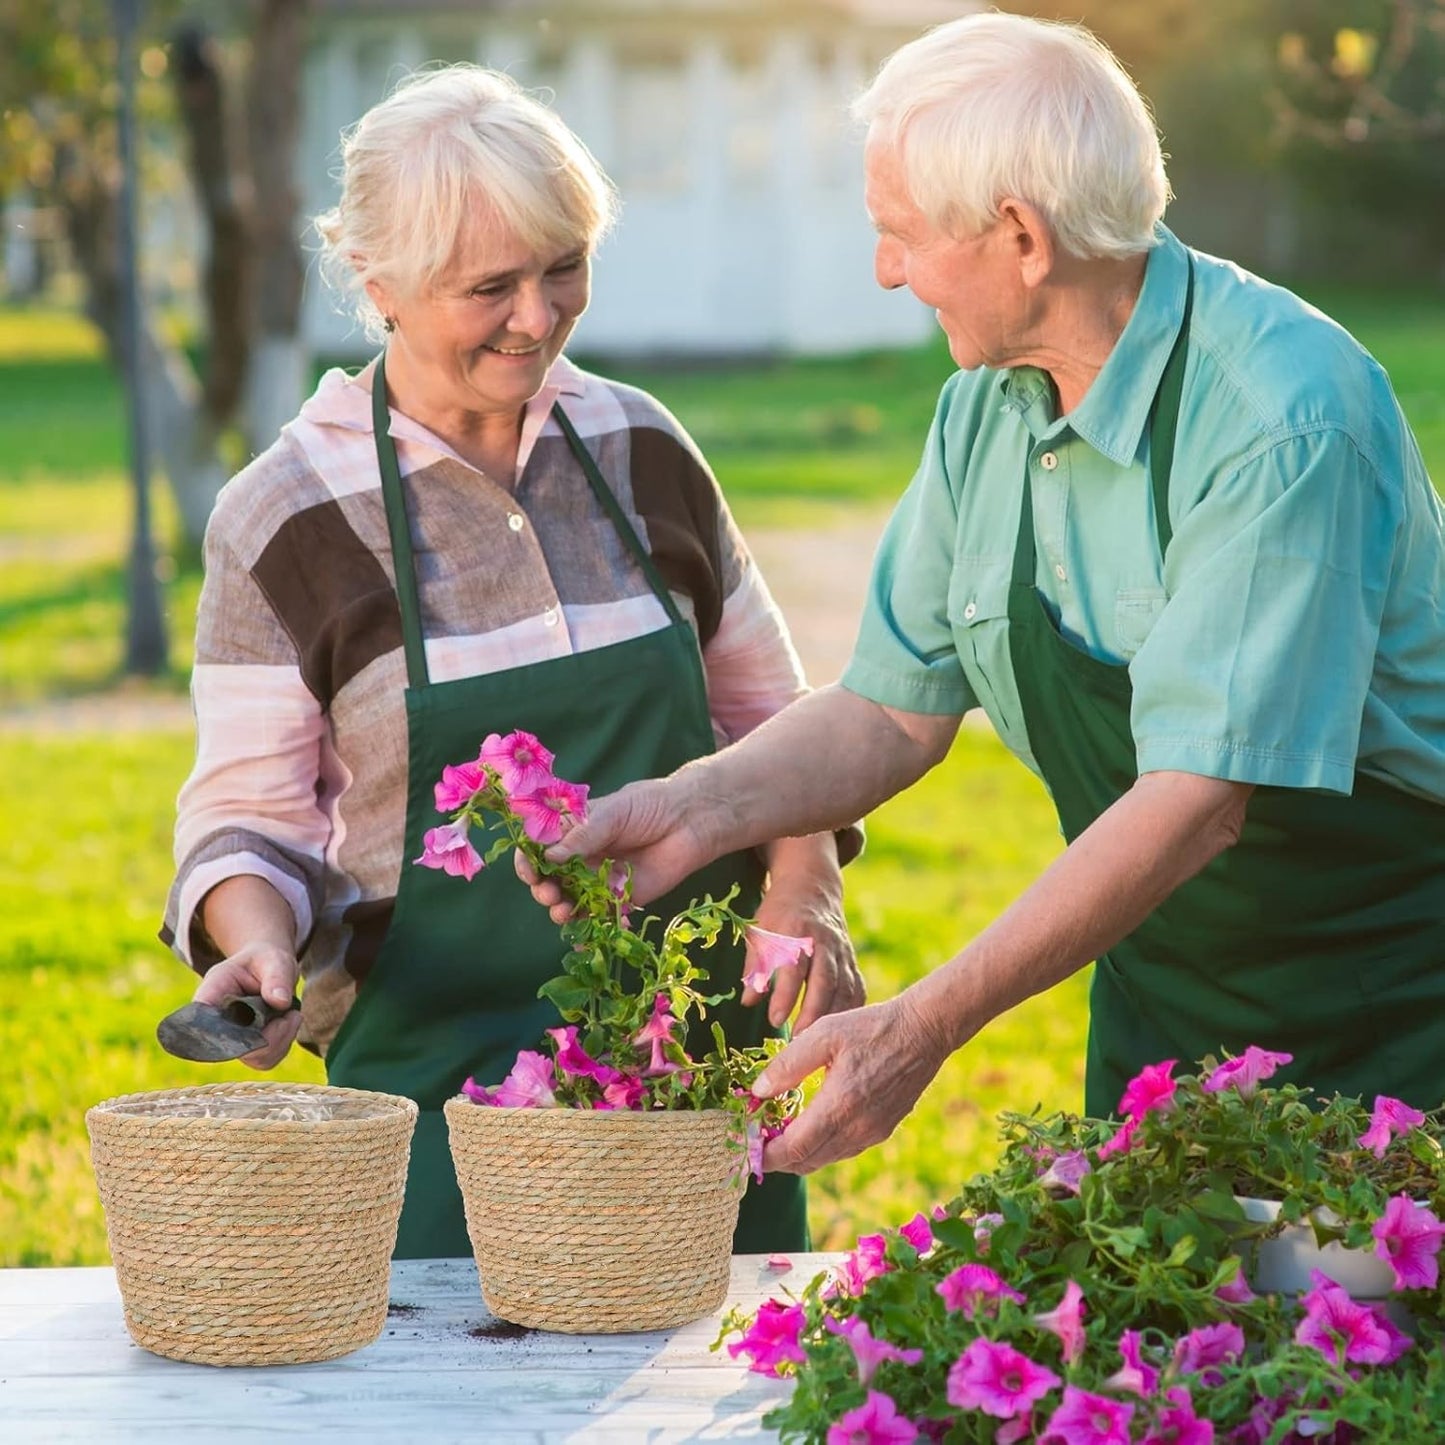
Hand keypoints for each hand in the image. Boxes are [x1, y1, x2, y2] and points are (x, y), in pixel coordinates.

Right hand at [192, 943, 301, 1070]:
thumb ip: (276, 977)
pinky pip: (265, 1061)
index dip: (222, 1033)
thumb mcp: (273, 960)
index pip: (202, 1021)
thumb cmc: (266, 961)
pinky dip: (283, 1045)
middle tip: (290, 1015)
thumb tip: (280, 1002)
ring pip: (253, 1058)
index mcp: (212, 994)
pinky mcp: (248, 1050)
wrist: (268, 969)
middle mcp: (216, 1022)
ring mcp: (231, 1039)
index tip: (256, 1025)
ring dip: (280, 1040)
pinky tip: (289, 1023)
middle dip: (270, 1035)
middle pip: (234, 1047)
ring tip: (291, 1015)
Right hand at [517, 776, 714, 916]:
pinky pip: (599, 919)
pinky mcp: (620, 901)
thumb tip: (549, 857)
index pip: (540, 849)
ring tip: (564, 911)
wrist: (690, 821)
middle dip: (544, 889)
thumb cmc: (649, 805)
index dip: (529, 861)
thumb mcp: (612, 813)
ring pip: (570, 902)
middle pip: (551, 880)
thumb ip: (583, 836)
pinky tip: (582, 939)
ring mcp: (599, 881)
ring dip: (561, 910)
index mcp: (574, 832)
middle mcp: (582, 858)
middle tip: (550, 892)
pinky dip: (588, 932)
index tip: (529, 870)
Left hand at [744, 859, 863, 1032]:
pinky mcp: (852, 960)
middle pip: (824, 981)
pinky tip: (842, 1032)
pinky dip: (851, 1011)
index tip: (775, 1020)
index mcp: (797, 930)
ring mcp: (842, 951)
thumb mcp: (760, 928)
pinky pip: (856, 988)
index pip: (793, 967)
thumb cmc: (779, 911)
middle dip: (813, 1012)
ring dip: (832, 1017)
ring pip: (843, 988)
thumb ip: (755, 965)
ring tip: (818, 1044)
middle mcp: (824, 941)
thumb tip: (747, 1001)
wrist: (812, 885)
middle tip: (799, 1041)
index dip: (784, 994)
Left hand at [751, 992, 953, 1173]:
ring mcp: (872, 1133)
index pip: (794, 1150)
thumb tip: (758, 1091)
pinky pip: (843, 1150)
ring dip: (799, 1153)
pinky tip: (811, 1123)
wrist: (924, 1032)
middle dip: (777, 1158)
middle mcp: (857, 1129)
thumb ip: (788, 1064)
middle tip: (757, 1138)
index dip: (766, 1155)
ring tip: (779, 1130)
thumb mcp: (823, 1034)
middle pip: (806, 1162)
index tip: (746, 1147)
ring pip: (825, 1159)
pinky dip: (821, 1145)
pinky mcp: (883, 1130)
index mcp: (839, 1107)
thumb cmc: (871, 1028)